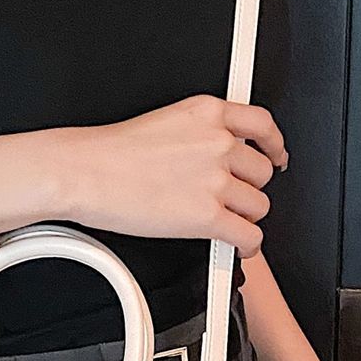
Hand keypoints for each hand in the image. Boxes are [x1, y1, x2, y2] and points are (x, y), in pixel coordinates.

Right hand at [62, 94, 288, 255]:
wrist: (86, 172)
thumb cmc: (111, 153)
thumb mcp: (165, 121)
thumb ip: (200, 133)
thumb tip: (219, 154)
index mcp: (208, 113)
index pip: (263, 124)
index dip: (274, 145)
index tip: (275, 155)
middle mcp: (218, 143)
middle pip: (262, 171)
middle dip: (248, 187)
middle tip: (232, 197)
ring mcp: (215, 180)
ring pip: (258, 206)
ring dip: (245, 217)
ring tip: (225, 221)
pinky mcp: (208, 216)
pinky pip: (248, 237)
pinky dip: (247, 246)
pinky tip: (237, 247)